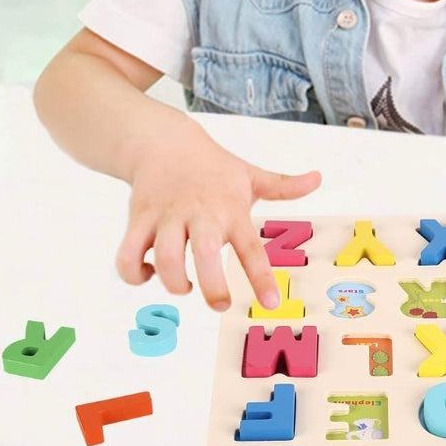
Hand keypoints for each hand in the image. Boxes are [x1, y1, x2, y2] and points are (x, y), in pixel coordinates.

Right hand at [115, 124, 320, 311]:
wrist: (164, 141)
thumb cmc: (214, 167)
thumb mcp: (251, 175)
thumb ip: (284, 186)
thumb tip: (318, 179)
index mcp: (231, 210)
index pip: (251, 248)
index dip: (261, 278)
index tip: (271, 304)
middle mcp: (200, 215)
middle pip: (204, 255)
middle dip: (212, 286)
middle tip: (221, 304)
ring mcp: (166, 217)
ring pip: (164, 258)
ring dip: (174, 283)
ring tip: (186, 286)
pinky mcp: (138, 219)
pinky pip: (127, 255)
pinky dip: (133, 274)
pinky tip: (149, 274)